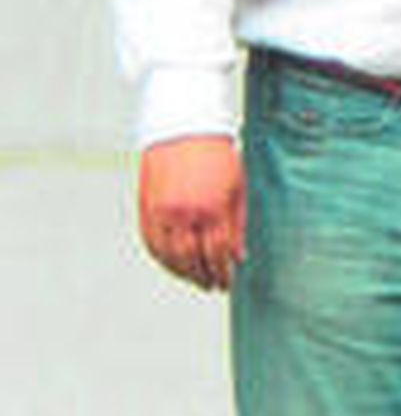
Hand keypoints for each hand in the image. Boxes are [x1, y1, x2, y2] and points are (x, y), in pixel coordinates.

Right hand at [139, 136, 246, 290]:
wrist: (185, 129)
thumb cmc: (218, 156)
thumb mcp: (238, 189)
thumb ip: (237, 226)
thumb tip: (239, 257)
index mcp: (212, 208)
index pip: (217, 253)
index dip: (222, 272)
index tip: (227, 282)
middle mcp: (185, 213)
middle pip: (193, 258)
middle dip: (203, 276)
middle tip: (211, 286)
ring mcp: (162, 211)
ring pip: (169, 255)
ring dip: (182, 272)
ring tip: (194, 279)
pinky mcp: (146, 207)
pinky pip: (151, 242)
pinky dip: (161, 258)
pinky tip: (172, 264)